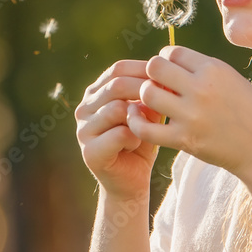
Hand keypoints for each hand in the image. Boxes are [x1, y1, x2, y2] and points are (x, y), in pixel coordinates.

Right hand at [76, 60, 161, 199]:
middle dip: (145, 90)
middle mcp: (84, 109)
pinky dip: (135, 138)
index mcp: (95, 94)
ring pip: (116, 109)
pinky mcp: (89, 152)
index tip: (168, 75)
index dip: (143, 69)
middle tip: (167, 98)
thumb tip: (166, 74)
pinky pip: (119, 134)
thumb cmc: (140, 143)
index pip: (117, 70)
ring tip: (146, 129)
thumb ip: (151, 94)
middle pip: (116, 85)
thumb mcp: (147, 113)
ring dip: (139, 118)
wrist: (131, 182)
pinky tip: (137, 145)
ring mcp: (83, 130)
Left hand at [127, 46, 251, 181]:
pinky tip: (138, 117)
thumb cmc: (250, 111)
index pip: (173, 52)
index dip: (167, 58)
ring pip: (147, 93)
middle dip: (153, 73)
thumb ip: (202, 68)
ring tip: (154, 101)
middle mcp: (201, 89)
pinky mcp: (184, 140)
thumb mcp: (232, 79)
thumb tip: (170, 58)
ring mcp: (191, 115)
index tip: (170, 70)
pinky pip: (146, 128)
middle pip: (155, 67)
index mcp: (214, 70)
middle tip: (159, 84)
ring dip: (146, 95)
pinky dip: (136, 122)